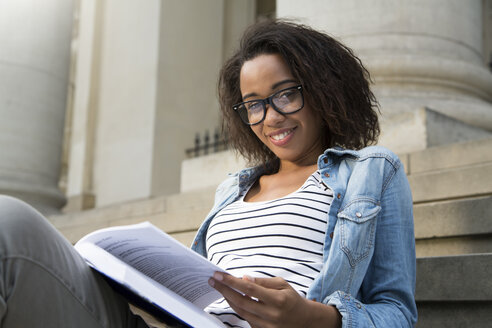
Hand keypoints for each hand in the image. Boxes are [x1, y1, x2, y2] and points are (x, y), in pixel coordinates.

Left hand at [209, 272, 340, 327]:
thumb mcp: (282, 284)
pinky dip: (238, 308)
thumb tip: (243, 279)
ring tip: (220, 288)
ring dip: (228, 299)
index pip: (249, 289)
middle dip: (224, 290)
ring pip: (241, 312)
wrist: (304, 321)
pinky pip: (246, 319)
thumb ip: (262, 282)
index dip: (232, 282)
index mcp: (278, 300)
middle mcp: (272, 315)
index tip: (219, 275)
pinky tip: (233, 298)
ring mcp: (267, 326)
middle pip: (241, 302)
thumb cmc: (292, 299)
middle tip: (213, 280)